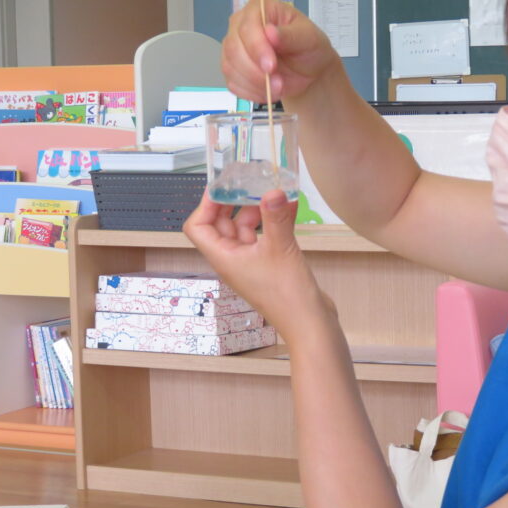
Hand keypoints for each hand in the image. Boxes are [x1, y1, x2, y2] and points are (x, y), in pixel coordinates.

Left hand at [182, 190, 335, 343]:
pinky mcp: (269, 265)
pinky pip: (264, 238)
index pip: (198, 227)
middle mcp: (233, 260)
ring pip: (245, 230)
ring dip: (256, 211)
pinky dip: (272, 222)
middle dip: (233, 203)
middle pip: (221, 225)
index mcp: (224, 258)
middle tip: (248, 183)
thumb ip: (276, 217)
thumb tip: (272, 191)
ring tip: (271, 192)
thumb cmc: (288, 294)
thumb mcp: (280, 248)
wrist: (309, 324)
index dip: (205, 205)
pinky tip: (289, 208)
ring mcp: (251, 264)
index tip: (224, 186)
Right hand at [222, 0, 338, 103]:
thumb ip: (290, 35)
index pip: (247, 27)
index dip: (256, 48)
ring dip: (254, 84)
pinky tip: (268, 91)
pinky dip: (251, 92)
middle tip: (278, 83)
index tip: (271, 66)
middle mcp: (240, 25)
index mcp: (259, 9)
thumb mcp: (309, 38)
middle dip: (255, 71)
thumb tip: (270, 32)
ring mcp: (234, 48)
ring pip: (230, 67)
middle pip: (233, 48)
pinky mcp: (233, 69)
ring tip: (278, 88)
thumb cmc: (308, 47)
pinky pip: (233, 84)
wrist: (307, 69)